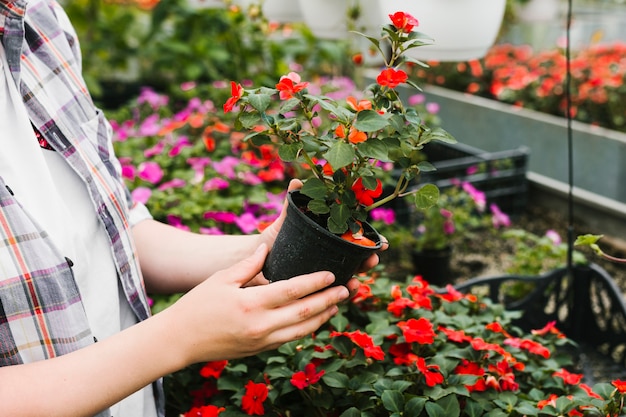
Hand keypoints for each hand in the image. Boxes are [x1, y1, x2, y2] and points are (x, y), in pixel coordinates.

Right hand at [163, 243, 350, 364]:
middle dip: (328, 300)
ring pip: (302, 331)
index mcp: (250, 304)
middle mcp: (260, 326)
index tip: (331, 274)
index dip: (315, 282)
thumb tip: (266, 248)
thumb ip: (248, 264)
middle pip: (304, 312)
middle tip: (346, 289)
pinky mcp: (260, 350)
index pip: (292, 291)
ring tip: (336, 304)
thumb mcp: (221, 279)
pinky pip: (290, 339)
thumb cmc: (197, 305)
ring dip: (322, 317)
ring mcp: (261, 341)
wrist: (180, 340)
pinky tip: (315, 319)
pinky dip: (306, 329)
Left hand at [256, 179, 387, 292]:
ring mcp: (323, 274)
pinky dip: (338, 296)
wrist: (254, 259)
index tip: (380, 242)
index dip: (371, 241)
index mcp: (330, 239)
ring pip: (346, 278)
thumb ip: (292, 202)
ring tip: (355, 282)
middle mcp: (331, 257)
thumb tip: (297, 181)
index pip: (357, 239)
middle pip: (357, 260)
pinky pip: (330, 295)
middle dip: (368, 260)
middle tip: (372, 259)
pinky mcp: (313, 290)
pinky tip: (341, 296)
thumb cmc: (274, 238)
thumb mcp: (285, 221)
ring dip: (355, 281)